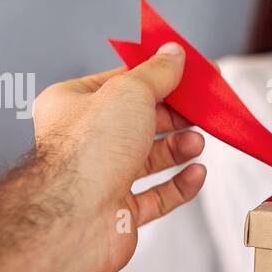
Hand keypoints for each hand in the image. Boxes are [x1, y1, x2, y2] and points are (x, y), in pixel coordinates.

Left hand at [31, 43, 206, 271]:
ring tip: (197, 142)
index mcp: (71, 106)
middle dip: (172, 117)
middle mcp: (83, 143)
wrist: (74, 218)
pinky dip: (179, 184)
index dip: (157, 77)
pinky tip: (197, 173)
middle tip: (200, 111)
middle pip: (138, 123)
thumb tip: (174, 54)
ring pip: (148, 159)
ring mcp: (101, 179)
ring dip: (178, 149)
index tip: (188, 75)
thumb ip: (157, 73)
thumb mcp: (130, 92)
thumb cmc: (87, 152)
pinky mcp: (118, 213)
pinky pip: (156, 196)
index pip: (119, 84)